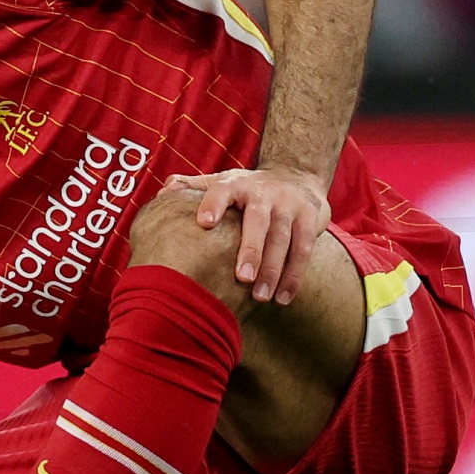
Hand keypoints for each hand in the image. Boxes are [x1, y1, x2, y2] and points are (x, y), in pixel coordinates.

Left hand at [163, 166, 330, 304]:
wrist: (297, 175)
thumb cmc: (249, 189)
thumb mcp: (223, 181)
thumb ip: (194, 186)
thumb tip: (164, 193)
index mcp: (236, 184)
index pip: (222, 190)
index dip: (212, 203)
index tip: (204, 223)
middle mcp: (264, 192)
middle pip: (258, 221)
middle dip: (251, 249)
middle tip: (241, 278)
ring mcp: (289, 205)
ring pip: (282, 238)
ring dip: (273, 269)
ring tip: (260, 296)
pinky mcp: (310, 218)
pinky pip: (304, 249)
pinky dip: (294, 275)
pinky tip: (282, 298)